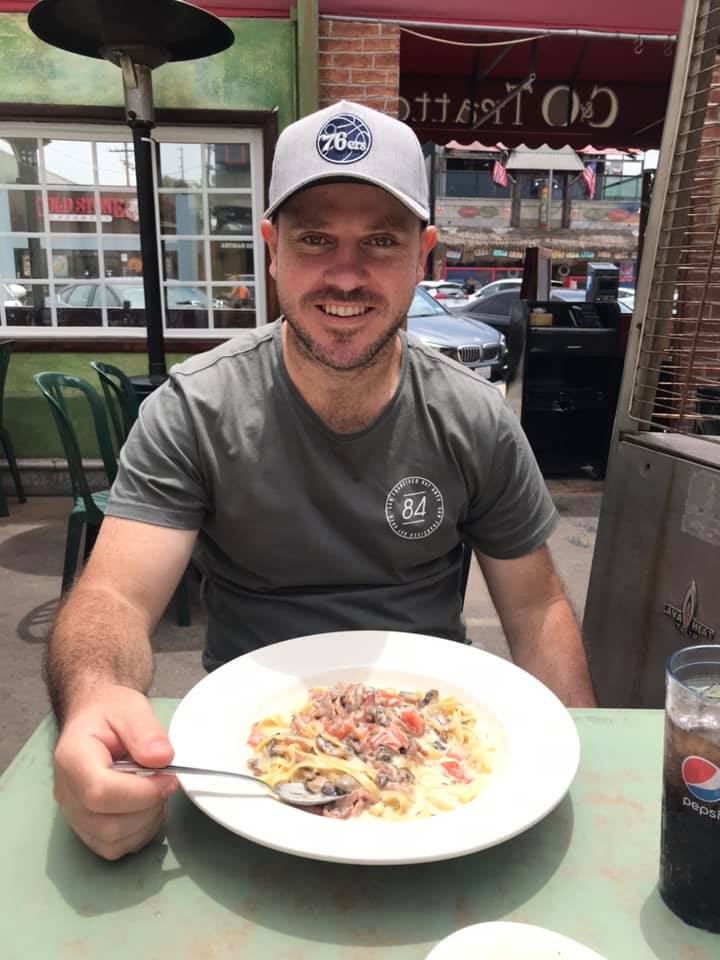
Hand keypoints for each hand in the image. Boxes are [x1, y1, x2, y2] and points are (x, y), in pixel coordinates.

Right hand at [52, 684, 177, 859]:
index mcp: (72, 757)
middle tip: (166, 782)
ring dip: (146, 822)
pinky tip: (146, 807)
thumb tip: (162, 759)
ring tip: (155, 792)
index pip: (100, 792)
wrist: (95, 719)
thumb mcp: (131, 708)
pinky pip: (113, 847)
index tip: (168, 777)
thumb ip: (146, 731)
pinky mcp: (85, 828)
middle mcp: (66, 792)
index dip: (141, 792)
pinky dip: (138, 833)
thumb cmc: (109, 713)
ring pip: (111, 842)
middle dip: (148, 807)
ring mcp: (73, 814)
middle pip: (107, 823)